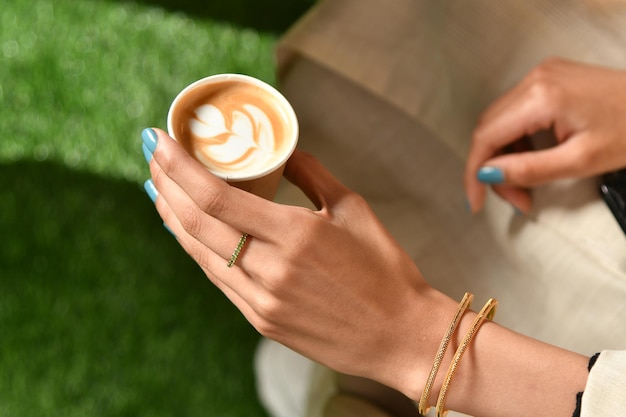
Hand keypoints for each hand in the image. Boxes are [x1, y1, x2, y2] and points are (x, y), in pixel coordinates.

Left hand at [143, 128, 453, 396]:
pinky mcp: (262, 320)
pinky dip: (196, 249)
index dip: (179, 167)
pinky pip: (218, 278)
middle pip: (196, 223)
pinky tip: (188, 230)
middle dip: (165, 185)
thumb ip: (312, 174)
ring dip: (173, 218)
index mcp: (296, 235)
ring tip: (159, 189)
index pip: (216, 196)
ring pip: (199, 253)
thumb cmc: (384, 269)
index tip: (160, 140)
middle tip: (152, 156)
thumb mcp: (353, 210)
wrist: (399, 335)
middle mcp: (270, 269)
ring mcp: (262, 300)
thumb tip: (283, 151)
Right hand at [465, 57, 625, 212]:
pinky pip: (516, 111)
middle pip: (490, 129)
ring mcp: (542, 75)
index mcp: (542, 96)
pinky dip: (517, 140)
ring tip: (525, 183)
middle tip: (514, 197)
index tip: (476, 200)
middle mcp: (536, 79)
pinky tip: (531, 158)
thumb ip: (529, 169)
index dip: (474, 172)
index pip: (486, 136)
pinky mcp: (549, 78)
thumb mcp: (580, 161)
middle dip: (493, 168)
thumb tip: (488, 174)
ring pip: (500, 121)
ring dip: (505, 156)